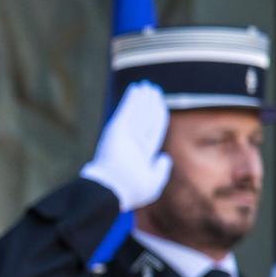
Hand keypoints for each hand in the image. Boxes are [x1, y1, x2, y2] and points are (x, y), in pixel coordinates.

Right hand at [80, 80, 172, 210]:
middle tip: (153, 89)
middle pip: (145, 117)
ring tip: (147, 85)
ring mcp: (124, 135)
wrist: (110, 190)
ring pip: (137, 111)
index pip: (153, 129)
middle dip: (150, 103)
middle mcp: (133, 142)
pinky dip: (131, 99)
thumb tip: (165, 158)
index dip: (157, 115)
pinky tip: (136, 88)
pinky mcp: (116, 129)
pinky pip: (126, 110)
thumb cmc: (131, 190)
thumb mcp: (153, 184)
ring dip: (142, 98)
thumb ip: (161, 171)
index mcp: (142, 154)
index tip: (159, 103)